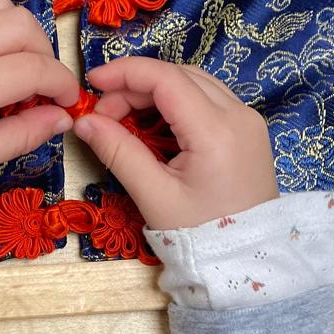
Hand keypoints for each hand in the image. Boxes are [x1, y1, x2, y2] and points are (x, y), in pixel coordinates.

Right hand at [74, 58, 278, 229]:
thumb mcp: (154, 196)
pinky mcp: (249, 131)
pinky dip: (178, 103)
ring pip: (196, 83)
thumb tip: (84, 122)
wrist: (248, 260)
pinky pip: (209, 100)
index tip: (92, 82)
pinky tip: (155, 125)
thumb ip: (119, 152)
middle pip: (180, 76)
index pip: (166, 78)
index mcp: (217, 131)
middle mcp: (239, 115)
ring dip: (157, 92)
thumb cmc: (201, 234)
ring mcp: (249, 121)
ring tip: (125, 118)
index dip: (126, 73)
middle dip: (137, 86)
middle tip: (104, 113)